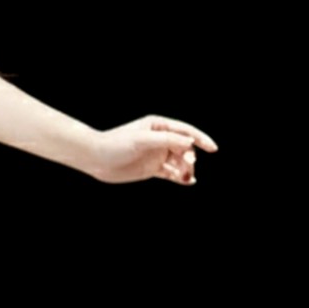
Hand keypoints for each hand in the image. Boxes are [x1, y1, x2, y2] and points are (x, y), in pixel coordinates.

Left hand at [86, 115, 217, 185]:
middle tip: (188, 164)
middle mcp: (160, 139)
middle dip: (190, 156)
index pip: (185, 131)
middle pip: (185, 148)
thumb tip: (190, 142)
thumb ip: (166, 140)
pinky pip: (172, 173)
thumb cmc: (116, 144)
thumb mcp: (142, 140)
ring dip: (186, 169)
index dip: (201, 139)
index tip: (213, 148)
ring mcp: (157, 154)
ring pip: (180, 162)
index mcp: (159, 126)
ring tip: (186, 176)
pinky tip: (188, 181)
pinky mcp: (152, 169)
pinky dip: (181, 177)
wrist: (95, 159)